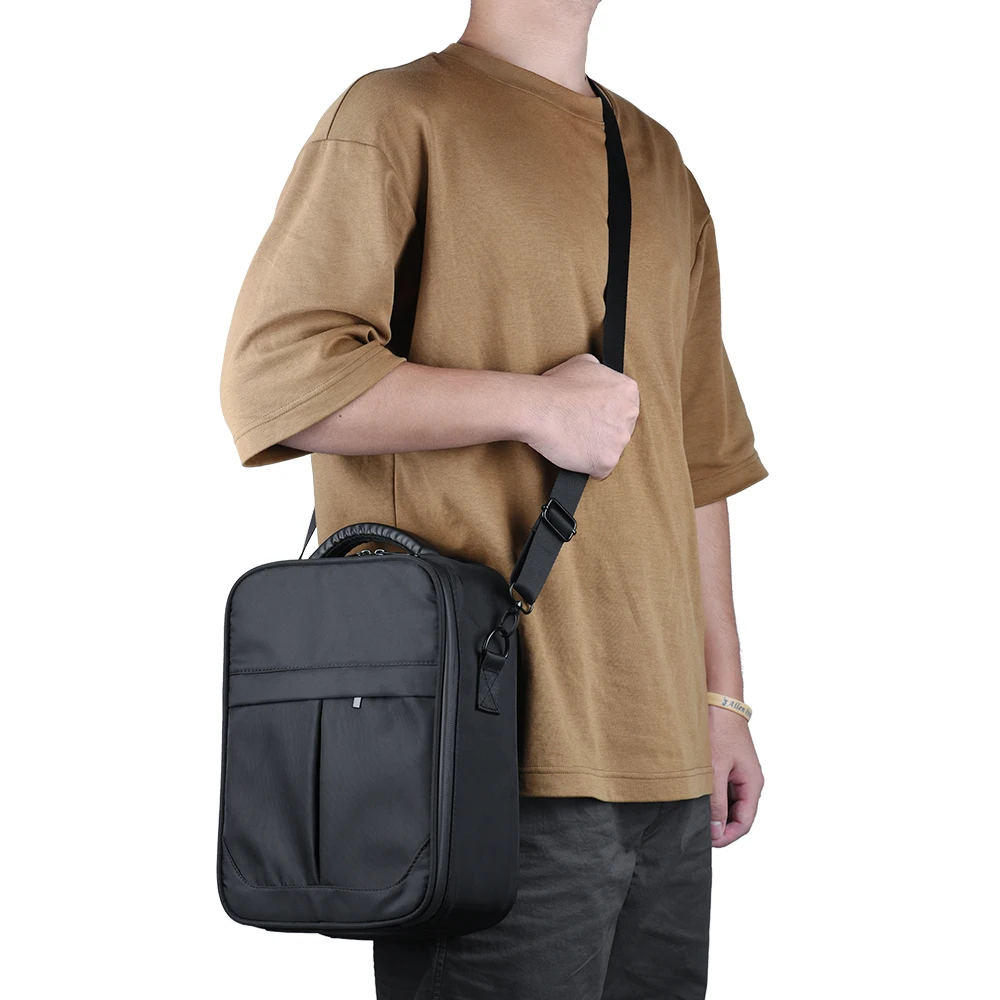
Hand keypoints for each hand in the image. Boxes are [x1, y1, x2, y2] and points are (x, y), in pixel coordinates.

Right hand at [524, 353, 639, 477]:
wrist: (538, 408)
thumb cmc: (555, 386)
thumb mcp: (584, 362)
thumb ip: (601, 372)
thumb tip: (601, 376)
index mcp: (627, 390)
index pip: (625, 407)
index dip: (606, 412)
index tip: (592, 415)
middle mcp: (630, 414)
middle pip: (621, 430)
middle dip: (603, 431)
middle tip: (581, 427)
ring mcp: (620, 440)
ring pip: (612, 450)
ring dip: (595, 448)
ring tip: (575, 439)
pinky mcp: (607, 461)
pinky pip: (601, 470)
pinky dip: (588, 466)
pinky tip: (575, 454)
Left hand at [708, 706, 763, 846]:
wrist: (718, 701)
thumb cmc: (719, 731)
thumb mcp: (715, 770)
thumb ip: (716, 801)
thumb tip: (716, 831)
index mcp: (753, 784)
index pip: (744, 823)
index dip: (726, 837)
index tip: (707, 843)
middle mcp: (750, 781)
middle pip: (738, 816)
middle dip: (720, 827)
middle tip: (697, 831)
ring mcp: (740, 774)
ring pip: (730, 804)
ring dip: (715, 812)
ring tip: (694, 816)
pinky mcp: (730, 766)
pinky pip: (724, 790)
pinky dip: (713, 798)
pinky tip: (697, 798)